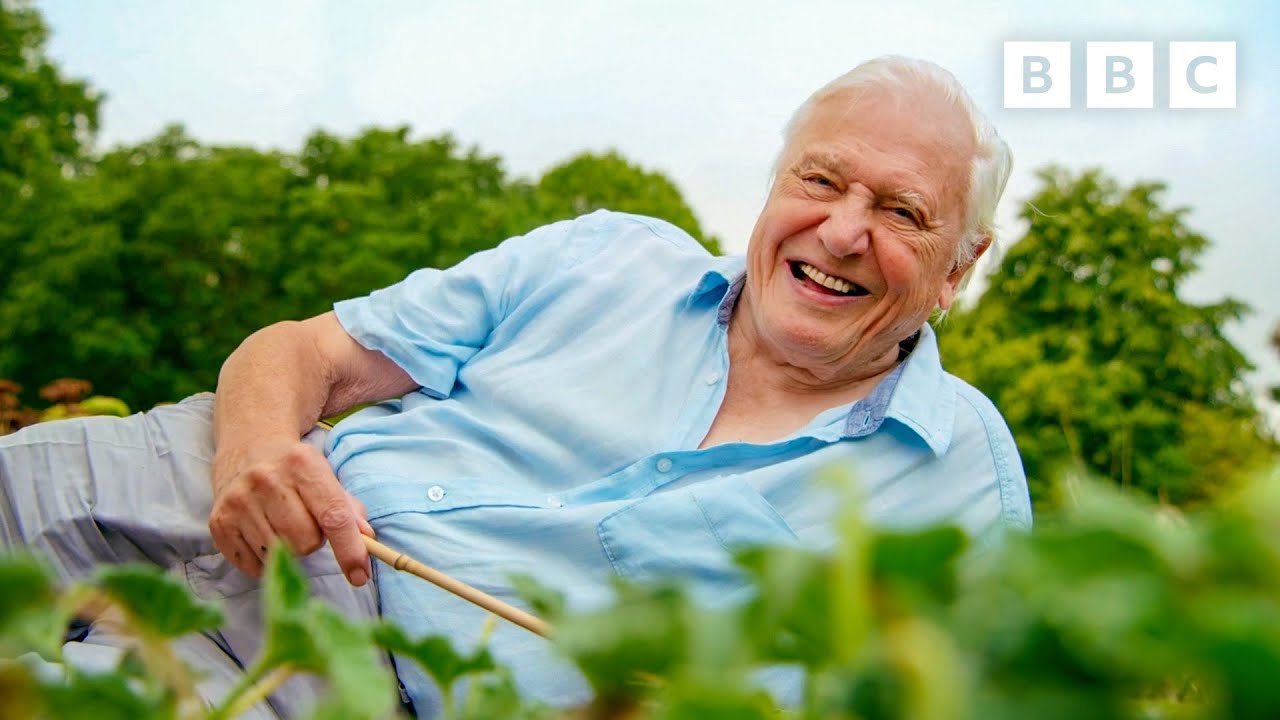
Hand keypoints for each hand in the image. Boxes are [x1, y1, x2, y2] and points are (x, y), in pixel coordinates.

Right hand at [210, 439, 373, 585]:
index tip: (360, 576)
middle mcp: (267, 479)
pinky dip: (265, 559)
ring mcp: (239, 501)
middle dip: (313, 540)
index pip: (333, 515)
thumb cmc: (296, 470)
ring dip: (289, 549)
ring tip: (282, 524)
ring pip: (281, 555)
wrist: (248, 449)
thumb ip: (348, 509)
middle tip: (304, 522)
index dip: (350, 550)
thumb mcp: (326, 477)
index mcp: (303, 464)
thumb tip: (366, 540)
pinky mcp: (219, 522)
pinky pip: (254, 566)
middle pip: (306, 542)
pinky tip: (262, 533)